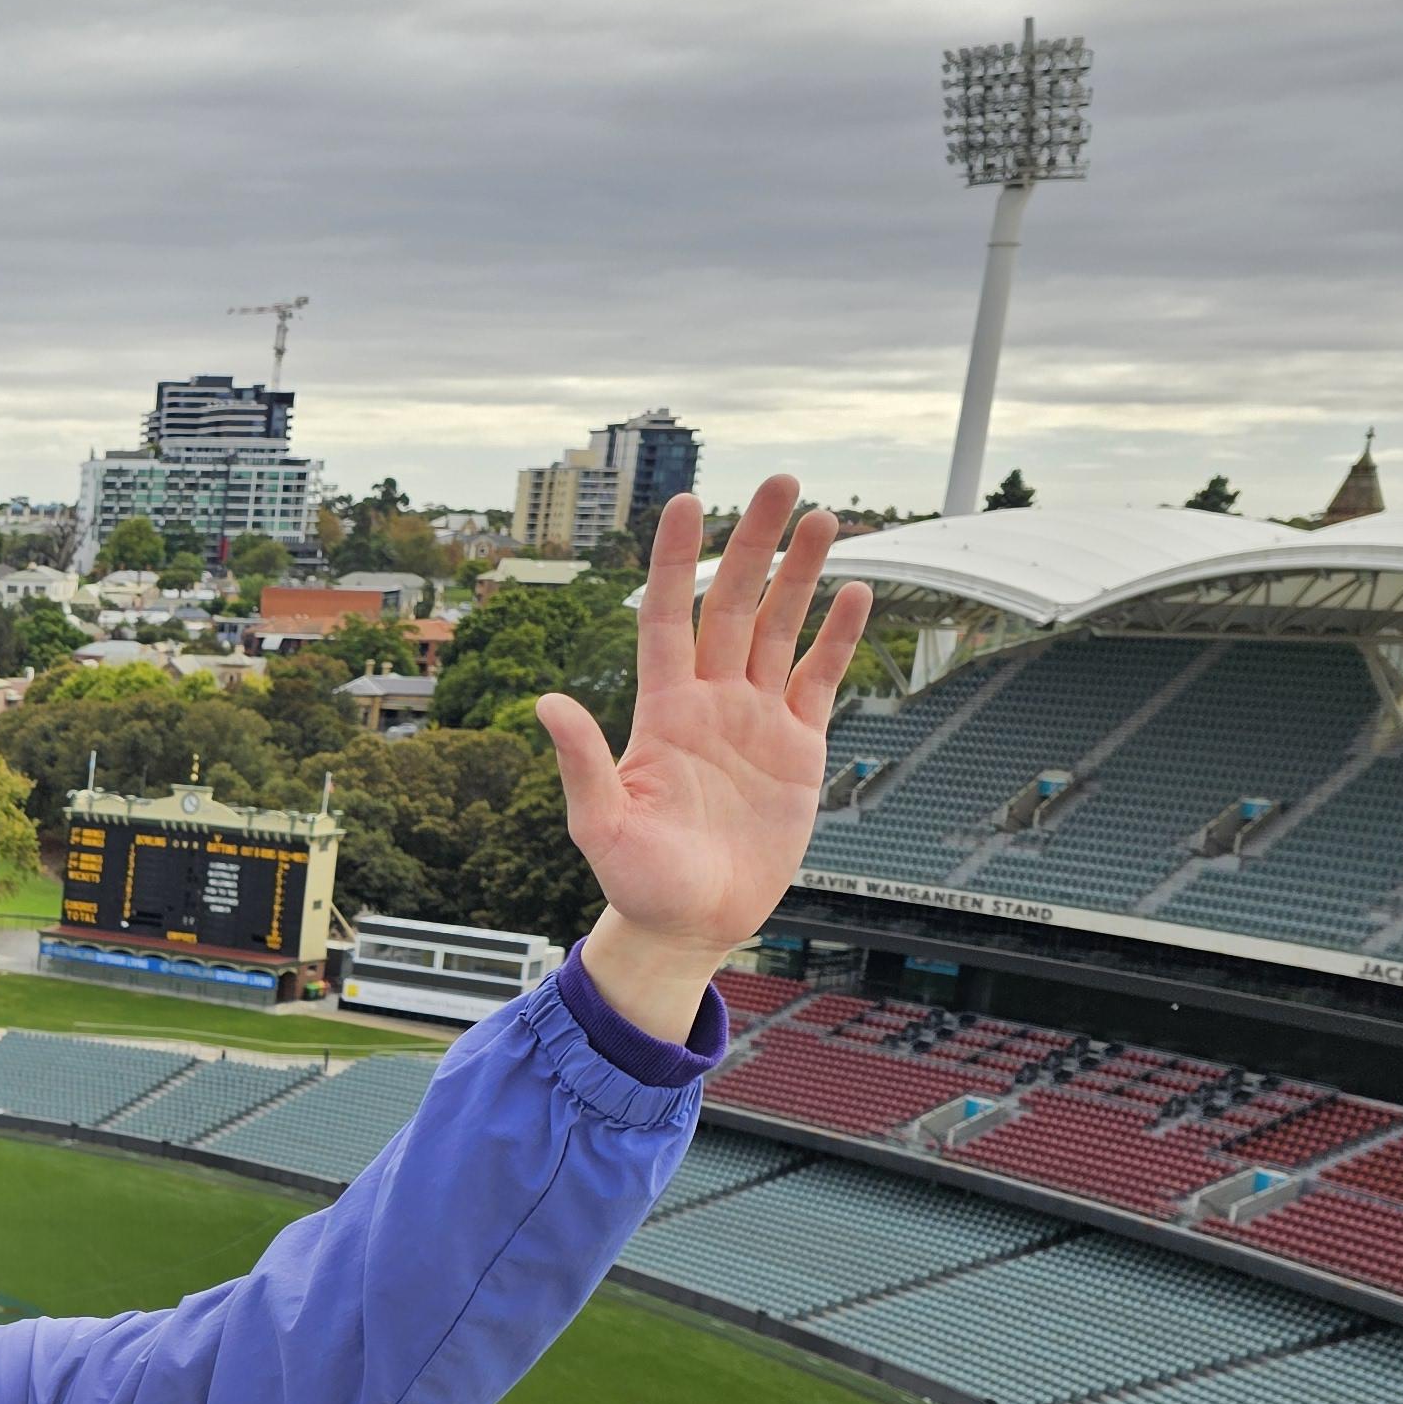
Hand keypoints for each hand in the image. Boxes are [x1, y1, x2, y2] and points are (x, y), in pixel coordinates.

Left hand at [538, 478, 869, 1041]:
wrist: (691, 924)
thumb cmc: (637, 882)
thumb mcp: (601, 825)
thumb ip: (583, 762)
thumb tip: (545, 702)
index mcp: (662, 711)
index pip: (668, 616)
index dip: (677, 560)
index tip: (688, 501)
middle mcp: (709, 702)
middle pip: (732, 603)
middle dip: (754, 543)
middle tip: (780, 479)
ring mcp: (755, 719)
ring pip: (780, 628)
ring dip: (801, 574)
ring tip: (823, 518)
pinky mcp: (796, 746)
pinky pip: (819, 679)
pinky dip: (839, 637)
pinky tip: (857, 592)